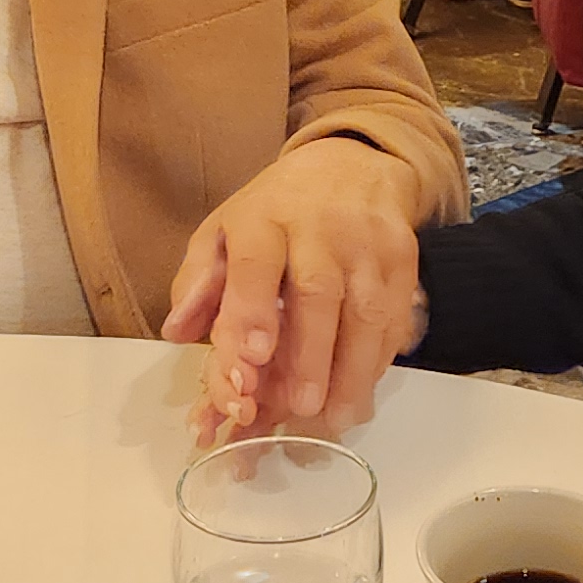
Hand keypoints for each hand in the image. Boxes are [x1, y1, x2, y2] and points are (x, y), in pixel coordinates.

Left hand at [162, 137, 427, 445]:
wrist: (352, 164)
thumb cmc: (277, 212)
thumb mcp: (225, 230)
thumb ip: (198, 280)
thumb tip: (177, 332)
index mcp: (264, 218)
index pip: (257, 264)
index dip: (254, 311)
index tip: (251, 359)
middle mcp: (320, 226)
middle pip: (319, 293)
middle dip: (310, 356)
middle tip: (299, 408)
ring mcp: (369, 242)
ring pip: (367, 311)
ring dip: (352, 371)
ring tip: (334, 418)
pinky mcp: (405, 259)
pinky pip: (395, 316)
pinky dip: (378, 361)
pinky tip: (361, 392)